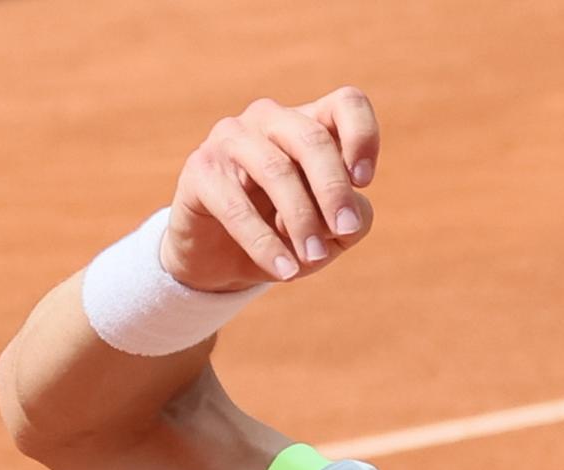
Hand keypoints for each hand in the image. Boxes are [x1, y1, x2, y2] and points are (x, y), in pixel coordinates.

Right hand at [160, 89, 379, 292]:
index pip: (346, 104)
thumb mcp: (332, 235)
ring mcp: (230, 138)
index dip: (362, 136)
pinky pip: (236, 205)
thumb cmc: (286, 235)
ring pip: (276, 169)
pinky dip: (265, 243)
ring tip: (314, 258)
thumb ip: (354, 221)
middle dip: (334, 189)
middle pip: (312, 138)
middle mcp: (269, 120)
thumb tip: (348, 215)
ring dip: (301, 220)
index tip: (364, 182)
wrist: (221, 259)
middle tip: (345, 229)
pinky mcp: (200, 169)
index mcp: (309, 124)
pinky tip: (284, 270)